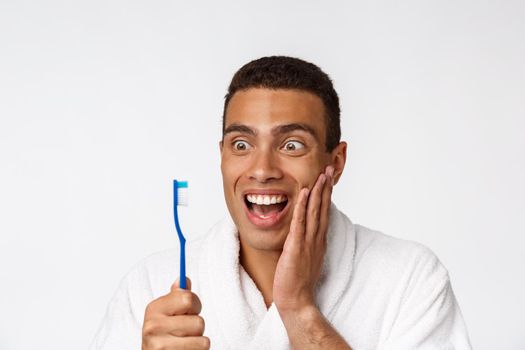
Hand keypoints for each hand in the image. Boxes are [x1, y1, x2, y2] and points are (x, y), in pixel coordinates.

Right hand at [142, 277, 209, 349]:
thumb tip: (183, 280)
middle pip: (199, 322)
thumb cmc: (163, 337)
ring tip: (184, 344)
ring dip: (198, 342)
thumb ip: (176, 297)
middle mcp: (154, 326)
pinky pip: (201, 349)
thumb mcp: (165, 314)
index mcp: (154, 309)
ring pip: (202, 339)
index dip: (195, 306)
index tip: (190, 312)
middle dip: (196, 328)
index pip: (188, 298)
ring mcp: (160, 345)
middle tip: (185, 332)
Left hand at [273, 166, 333, 312]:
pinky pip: (300, 223)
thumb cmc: (298, 281)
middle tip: (329, 168)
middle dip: (326, 187)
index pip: (324, 212)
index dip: (327, 194)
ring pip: (314, 212)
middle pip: (323, 208)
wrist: (296, 300)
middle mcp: (316, 239)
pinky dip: (303, 207)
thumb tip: (305, 231)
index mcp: (318, 240)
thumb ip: (306, 242)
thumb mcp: (305, 257)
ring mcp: (308, 242)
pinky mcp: (296, 247)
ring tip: (321, 174)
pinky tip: (305, 193)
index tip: (328, 178)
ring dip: (318, 191)